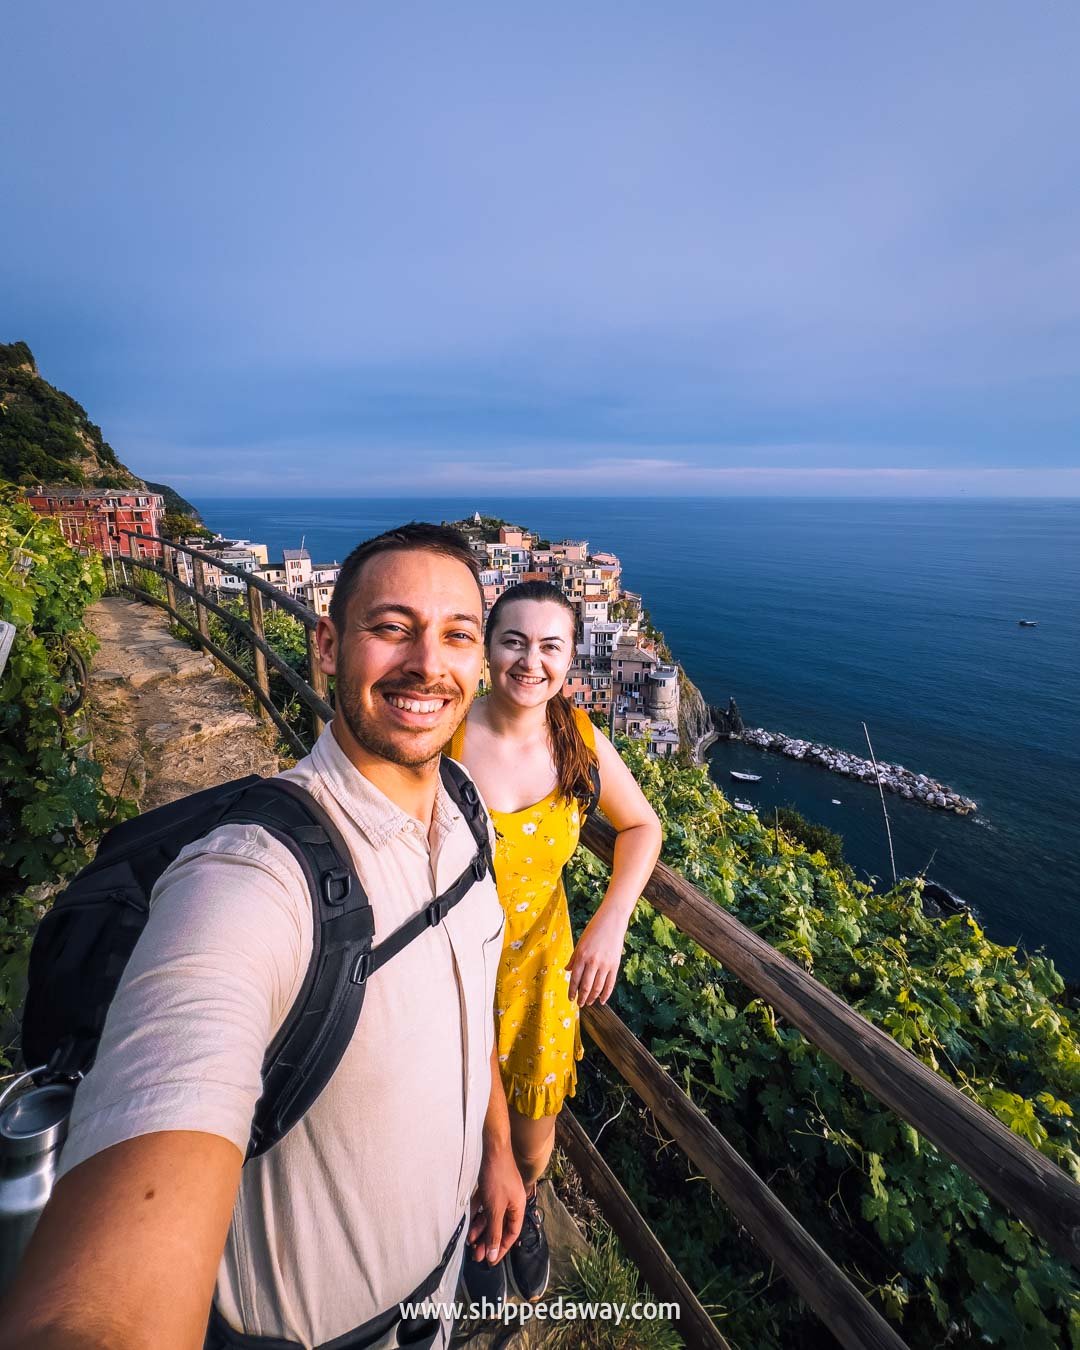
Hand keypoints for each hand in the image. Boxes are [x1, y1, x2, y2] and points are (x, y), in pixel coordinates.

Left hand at [468, 1139, 524, 1264]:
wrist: (492, 1147)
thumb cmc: (496, 1177)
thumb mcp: (495, 1209)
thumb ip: (494, 1233)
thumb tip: (494, 1256)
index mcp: (518, 1207)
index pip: (511, 1234)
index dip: (502, 1248)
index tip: (490, 1261)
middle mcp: (511, 1201)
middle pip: (500, 1226)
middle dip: (488, 1241)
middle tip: (476, 1255)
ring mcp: (501, 1193)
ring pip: (491, 1216)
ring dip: (481, 1229)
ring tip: (469, 1241)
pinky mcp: (490, 1186)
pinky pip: (484, 1205)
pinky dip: (477, 1213)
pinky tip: (467, 1222)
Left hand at [566, 904, 627, 1005]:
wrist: (612, 920)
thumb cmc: (594, 930)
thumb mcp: (580, 942)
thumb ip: (574, 958)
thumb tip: (567, 970)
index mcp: (581, 956)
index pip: (575, 979)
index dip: (572, 991)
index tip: (571, 998)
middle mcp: (592, 962)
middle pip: (586, 986)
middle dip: (582, 998)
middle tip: (579, 1004)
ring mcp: (605, 964)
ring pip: (597, 987)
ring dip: (592, 998)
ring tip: (589, 1003)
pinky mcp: (615, 965)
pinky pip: (610, 984)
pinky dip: (606, 994)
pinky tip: (602, 1000)